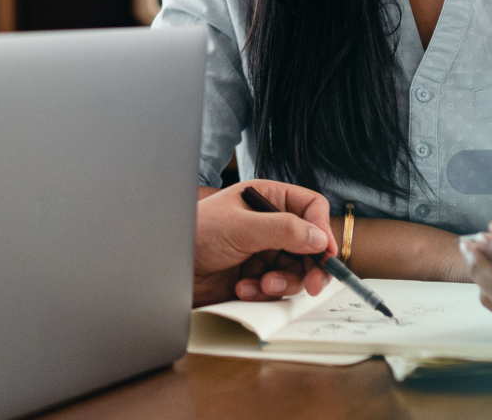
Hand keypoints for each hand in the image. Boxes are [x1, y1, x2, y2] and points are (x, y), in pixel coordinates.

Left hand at [193, 179, 334, 305]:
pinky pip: (277, 287)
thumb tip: (319, 238)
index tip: (325, 253)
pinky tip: (244, 289)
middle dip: (310, 266)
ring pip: (297, 270)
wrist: (166, 267)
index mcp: (267, 199)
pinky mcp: (256, 275)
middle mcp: (270, 224)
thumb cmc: (196, 234)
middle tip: (311, 285)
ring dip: (284, 282)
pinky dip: (264, 292)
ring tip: (263, 285)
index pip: (310, 208)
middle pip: (310, 244)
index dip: (321, 229)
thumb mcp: (241, 227)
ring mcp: (264, 251)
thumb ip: (283, 230)